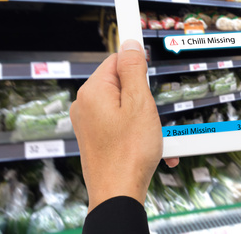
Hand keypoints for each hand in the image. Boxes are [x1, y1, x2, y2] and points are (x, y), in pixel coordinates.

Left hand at [70, 39, 162, 211]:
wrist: (118, 195)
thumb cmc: (129, 153)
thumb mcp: (139, 103)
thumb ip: (134, 70)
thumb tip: (129, 44)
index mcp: (92, 91)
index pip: (117, 60)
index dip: (137, 64)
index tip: (148, 65)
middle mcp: (85, 105)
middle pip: (122, 85)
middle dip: (143, 98)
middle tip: (152, 116)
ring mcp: (88, 124)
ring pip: (124, 108)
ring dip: (145, 120)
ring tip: (155, 138)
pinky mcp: (95, 139)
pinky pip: (120, 126)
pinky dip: (138, 134)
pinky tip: (152, 150)